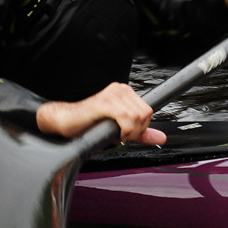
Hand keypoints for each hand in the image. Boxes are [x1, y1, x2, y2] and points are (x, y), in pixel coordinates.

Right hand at [34, 81, 164, 144]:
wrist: (66, 122)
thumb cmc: (90, 125)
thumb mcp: (120, 130)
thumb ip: (141, 133)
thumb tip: (162, 138)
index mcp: (125, 93)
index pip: (148, 111)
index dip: (142, 127)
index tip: (130, 134)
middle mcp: (120, 89)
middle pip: (145, 114)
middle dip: (137, 131)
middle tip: (123, 137)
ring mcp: (111, 94)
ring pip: (137, 117)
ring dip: (130, 133)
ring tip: (117, 136)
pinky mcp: (103, 103)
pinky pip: (125, 118)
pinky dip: (124, 131)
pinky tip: (116, 134)